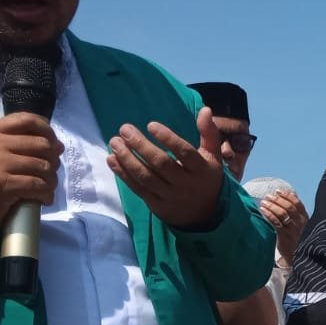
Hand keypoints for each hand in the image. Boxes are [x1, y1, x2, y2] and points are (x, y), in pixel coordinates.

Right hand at [0, 113, 62, 242]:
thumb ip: (15, 144)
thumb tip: (57, 145)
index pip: (25, 119)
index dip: (47, 130)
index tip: (54, 143)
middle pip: (40, 144)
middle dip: (53, 159)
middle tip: (51, 172)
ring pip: (42, 166)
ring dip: (51, 179)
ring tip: (48, 187)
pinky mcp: (2, 185)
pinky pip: (37, 185)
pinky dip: (46, 193)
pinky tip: (44, 199)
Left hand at [106, 106, 226, 229]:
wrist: (205, 215)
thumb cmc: (206, 178)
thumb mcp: (213, 156)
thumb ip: (209, 133)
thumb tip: (205, 109)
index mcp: (200, 169)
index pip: (185, 153)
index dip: (168, 138)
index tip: (151, 125)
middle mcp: (185, 184)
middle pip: (161, 164)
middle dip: (141, 145)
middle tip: (125, 129)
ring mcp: (169, 196)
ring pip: (146, 176)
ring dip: (127, 159)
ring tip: (115, 142)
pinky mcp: (156, 205)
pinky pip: (137, 188)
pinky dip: (123, 174)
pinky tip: (112, 159)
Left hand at [259, 190, 307, 262]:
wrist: (297, 257)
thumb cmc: (297, 239)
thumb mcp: (301, 225)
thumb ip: (296, 213)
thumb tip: (290, 195)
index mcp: (305, 219)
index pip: (297, 203)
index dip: (287, 195)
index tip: (277, 191)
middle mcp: (301, 223)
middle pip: (289, 206)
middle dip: (277, 199)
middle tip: (268, 196)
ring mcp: (293, 229)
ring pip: (282, 213)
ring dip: (271, 206)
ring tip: (263, 202)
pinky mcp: (285, 236)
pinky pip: (276, 222)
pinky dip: (268, 214)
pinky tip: (262, 211)